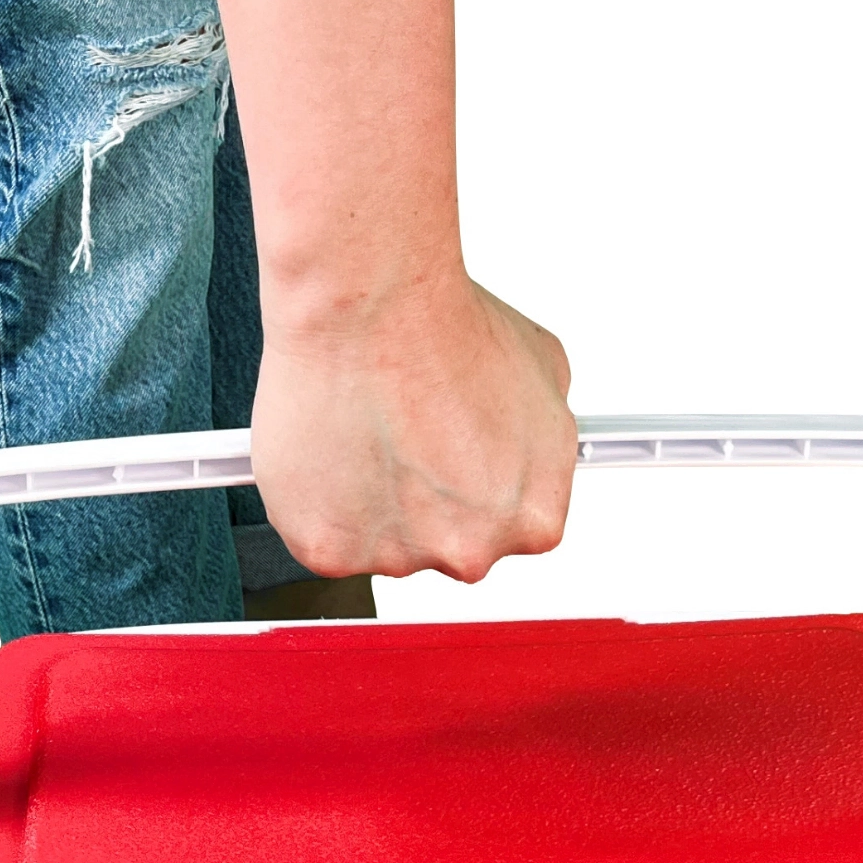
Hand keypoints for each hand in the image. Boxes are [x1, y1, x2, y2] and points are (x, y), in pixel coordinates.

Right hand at [251, 273, 575, 582]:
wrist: (371, 304)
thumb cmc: (446, 327)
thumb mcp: (543, 371)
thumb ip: (541, 437)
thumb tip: (526, 443)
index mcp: (533, 519)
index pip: (509, 526)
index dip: (477, 485)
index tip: (456, 458)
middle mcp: (472, 553)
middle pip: (445, 543)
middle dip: (426, 499)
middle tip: (406, 435)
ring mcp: (399, 558)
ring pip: (380, 543)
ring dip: (371, 500)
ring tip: (365, 427)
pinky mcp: (329, 551)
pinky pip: (322, 537)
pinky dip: (318, 501)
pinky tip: (329, 445)